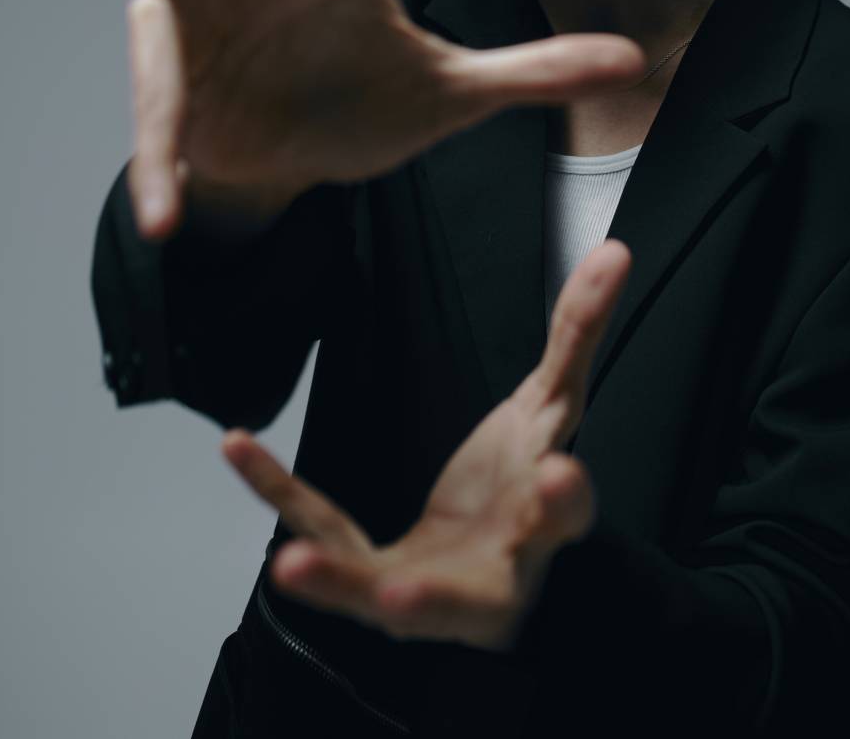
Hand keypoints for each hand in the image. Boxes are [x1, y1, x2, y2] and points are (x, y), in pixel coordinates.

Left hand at [222, 237, 631, 651]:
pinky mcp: (375, 574)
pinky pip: (323, 530)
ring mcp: (430, 583)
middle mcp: (495, 569)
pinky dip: (278, 492)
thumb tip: (613, 251)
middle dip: (439, 599)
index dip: (564, 502)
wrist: (496, 567)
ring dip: (339, 583)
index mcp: (550, 521)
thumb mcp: (555, 406)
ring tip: (291, 569)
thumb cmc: (526, 488)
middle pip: (471, 595)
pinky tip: (237, 448)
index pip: (567, 517)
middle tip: (401, 597)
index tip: (558, 477)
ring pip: (386, 595)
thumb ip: (578, 333)